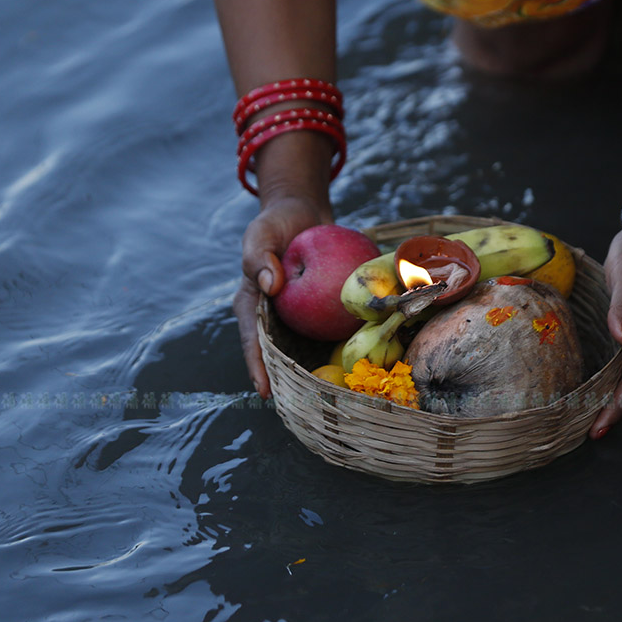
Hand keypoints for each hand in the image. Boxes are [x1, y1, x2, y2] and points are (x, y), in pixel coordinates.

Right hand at [235, 195, 333, 397]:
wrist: (303, 214)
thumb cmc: (276, 223)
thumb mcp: (260, 233)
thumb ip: (259, 257)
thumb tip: (269, 285)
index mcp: (253, 307)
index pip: (254, 341)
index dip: (258, 368)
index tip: (266, 392)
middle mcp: (275, 318)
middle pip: (280, 355)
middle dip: (291, 381)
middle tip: (305, 406)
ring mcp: (299, 317)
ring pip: (309, 348)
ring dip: (322, 369)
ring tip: (338, 395)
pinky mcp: (321, 311)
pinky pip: (333, 329)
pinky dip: (347, 340)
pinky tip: (368, 356)